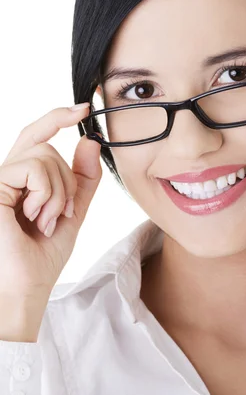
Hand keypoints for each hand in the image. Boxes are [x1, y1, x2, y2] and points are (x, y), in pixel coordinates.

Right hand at [0, 104, 101, 303]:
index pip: (36, 137)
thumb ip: (81, 178)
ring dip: (58, 192)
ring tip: (45, 221)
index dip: (57, 117)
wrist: (25, 288)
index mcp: (20, 180)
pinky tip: (35, 217)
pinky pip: (33, 167)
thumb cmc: (41, 257)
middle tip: (62, 213)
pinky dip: (46, 193)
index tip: (85, 106)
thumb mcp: (71, 211)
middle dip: (67, 179)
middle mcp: (5, 175)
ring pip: (44, 156)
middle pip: (46, 147)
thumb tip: (89, 140)